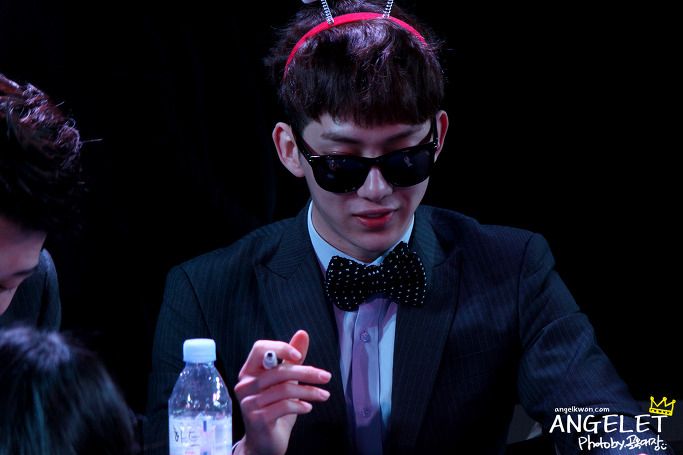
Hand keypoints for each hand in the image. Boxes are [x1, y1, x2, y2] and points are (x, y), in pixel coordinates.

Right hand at [234, 330, 330, 454]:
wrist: (264, 443)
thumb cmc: (274, 409)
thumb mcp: (285, 382)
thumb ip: (292, 359)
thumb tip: (302, 334)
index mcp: (249, 371)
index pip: (260, 348)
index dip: (280, 348)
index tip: (299, 355)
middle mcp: (245, 385)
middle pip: (279, 371)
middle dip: (307, 373)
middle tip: (326, 377)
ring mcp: (249, 403)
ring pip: (284, 389)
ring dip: (309, 391)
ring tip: (323, 395)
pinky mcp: (256, 419)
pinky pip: (284, 406)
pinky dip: (300, 405)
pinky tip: (307, 408)